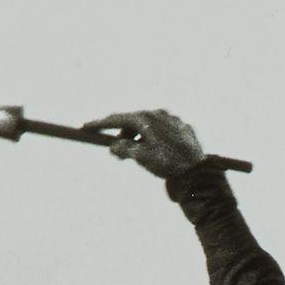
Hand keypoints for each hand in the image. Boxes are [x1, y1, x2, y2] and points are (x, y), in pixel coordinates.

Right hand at [88, 108, 205, 181]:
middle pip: (132, 122)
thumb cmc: (168, 164)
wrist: (198, 171)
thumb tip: (114, 146)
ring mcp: (172, 120)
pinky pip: (163, 131)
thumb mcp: (140, 157)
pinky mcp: (183, 128)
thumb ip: (123, 149)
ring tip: (137, 155)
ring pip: (148, 126)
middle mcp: (159, 114)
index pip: (116, 118)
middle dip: (121, 135)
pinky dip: (154, 139)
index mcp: (145, 118)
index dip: (100, 124)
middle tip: (115, 152)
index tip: (86, 128)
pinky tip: (156, 152)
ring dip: (138, 138)